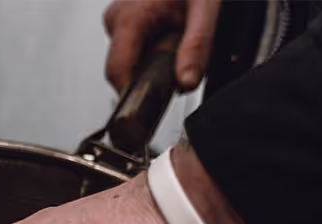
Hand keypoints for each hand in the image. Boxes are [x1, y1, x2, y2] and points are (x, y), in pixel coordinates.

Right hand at [104, 0, 221, 91]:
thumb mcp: (206, 8)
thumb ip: (197, 46)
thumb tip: (185, 84)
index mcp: (131, 16)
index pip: (118, 72)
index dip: (131, 98)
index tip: (149, 114)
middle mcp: (116, 17)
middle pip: (123, 70)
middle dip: (149, 78)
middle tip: (179, 70)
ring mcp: (116, 18)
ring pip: (128, 60)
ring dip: (152, 64)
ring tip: (177, 46)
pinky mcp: (122, 20)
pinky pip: (131, 49)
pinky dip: (150, 52)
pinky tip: (168, 39)